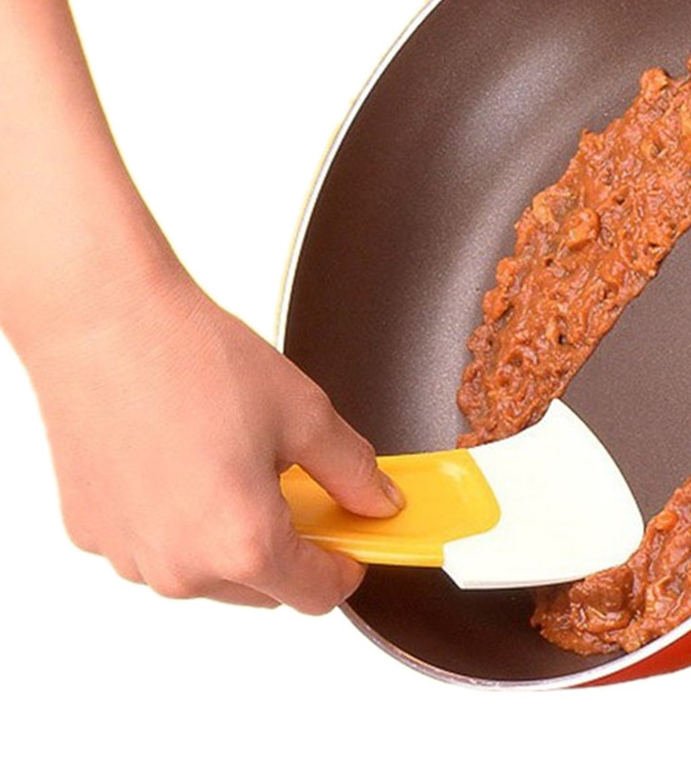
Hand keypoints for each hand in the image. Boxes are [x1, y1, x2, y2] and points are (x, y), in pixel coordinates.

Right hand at [25, 270, 401, 612]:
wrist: (104, 320)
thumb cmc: (192, 358)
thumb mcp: (304, 413)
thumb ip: (352, 471)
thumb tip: (377, 502)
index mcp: (241, 543)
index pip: (314, 594)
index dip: (344, 567)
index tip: (351, 543)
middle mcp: (180, 567)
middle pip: (260, 588)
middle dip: (288, 546)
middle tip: (297, 487)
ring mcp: (129, 554)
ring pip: (205, 570)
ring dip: (230, 535)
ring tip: (232, 460)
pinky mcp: (91, 531)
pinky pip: (155, 544)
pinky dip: (178, 518)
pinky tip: (183, 458)